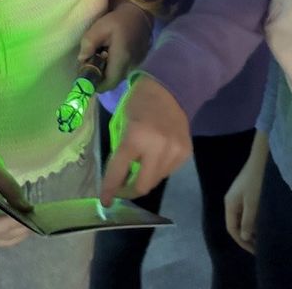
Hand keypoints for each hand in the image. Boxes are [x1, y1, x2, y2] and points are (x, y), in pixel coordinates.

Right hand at [0, 174, 31, 246]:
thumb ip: (9, 188)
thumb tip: (27, 208)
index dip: (8, 225)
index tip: (27, 219)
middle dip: (16, 230)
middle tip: (36, 221)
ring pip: (0, 240)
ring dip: (18, 234)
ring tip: (34, 222)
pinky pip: (1, 234)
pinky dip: (14, 231)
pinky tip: (26, 222)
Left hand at [78, 3, 151, 90]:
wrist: (137, 14)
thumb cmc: (117, 20)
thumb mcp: (99, 28)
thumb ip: (88, 43)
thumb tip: (82, 59)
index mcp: (122, 58)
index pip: (109, 83)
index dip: (96, 85)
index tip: (86, 77)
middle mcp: (131, 66)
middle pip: (112, 82)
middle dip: (99, 78)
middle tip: (89, 65)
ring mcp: (136, 66)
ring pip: (117, 77)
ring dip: (106, 72)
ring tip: (99, 57)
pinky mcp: (137, 63)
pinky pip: (122, 71)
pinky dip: (113, 67)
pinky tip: (108, 55)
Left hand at [99, 75, 190, 204]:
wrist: (169, 90)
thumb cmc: (138, 104)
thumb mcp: (121, 123)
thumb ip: (120, 149)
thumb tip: (118, 177)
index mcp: (135, 137)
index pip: (119, 170)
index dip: (110, 189)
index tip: (105, 201)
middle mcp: (157, 147)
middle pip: (143, 185)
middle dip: (130, 189)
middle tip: (123, 185)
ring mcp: (175, 151)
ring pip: (156, 180)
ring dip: (145, 177)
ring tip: (141, 162)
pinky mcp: (186, 153)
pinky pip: (168, 171)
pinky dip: (158, 168)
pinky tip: (156, 154)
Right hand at [224, 131, 268, 253]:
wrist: (261, 160)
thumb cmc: (256, 182)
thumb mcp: (253, 204)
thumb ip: (247, 221)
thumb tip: (243, 237)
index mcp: (229, 204)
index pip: (231, 228)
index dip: (242, 242)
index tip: (256, 251)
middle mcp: (231, 201)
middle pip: (235, 223)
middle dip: (246, 236)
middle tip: (260, 247)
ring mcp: (238, 195)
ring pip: (242, 217)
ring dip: (250, 228)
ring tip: (263, 237)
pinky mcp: (246, 191)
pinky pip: (247, 210)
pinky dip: (253, 219)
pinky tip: (263, 221)